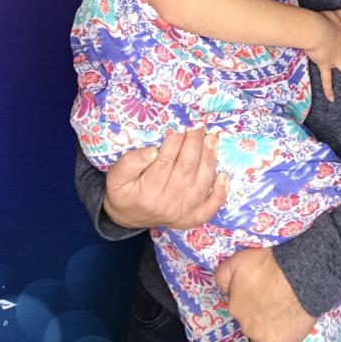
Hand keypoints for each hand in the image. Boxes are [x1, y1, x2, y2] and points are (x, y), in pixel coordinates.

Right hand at [103, 128, 228, 229]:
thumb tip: (153, 150)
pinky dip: (221, 192)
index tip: (181, 123)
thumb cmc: (123, 191)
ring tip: (211, 138)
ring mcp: (182, 213)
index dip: (175, 141)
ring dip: (209, 159)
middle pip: (186, 170)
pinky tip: (224, 175)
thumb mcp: (115, 176)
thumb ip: (130, 162)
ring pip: (201, 184)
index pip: (164, 162)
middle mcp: (166, 205)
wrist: (127, 217)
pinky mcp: (192, 218)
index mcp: (146, 193)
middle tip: (199, 124)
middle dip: (194, 144)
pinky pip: (210, 207)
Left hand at [214, 247, 315, 341]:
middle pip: (248, 322)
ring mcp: (260, 338)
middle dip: (257, 313)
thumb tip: (223, 291)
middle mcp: (244, 324)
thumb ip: (223, 276)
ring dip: (265, 329)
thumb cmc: (270, 265)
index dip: (250, 300)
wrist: (300, 276)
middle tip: (273, 301)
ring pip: (258, 337)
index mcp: (234, 305)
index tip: (260, 293)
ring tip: (281, 316)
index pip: (238, 307)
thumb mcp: (238, 260)